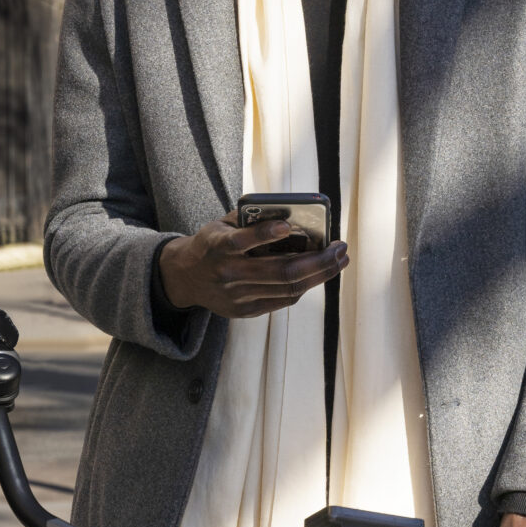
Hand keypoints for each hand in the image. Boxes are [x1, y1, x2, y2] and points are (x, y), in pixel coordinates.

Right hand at [159, 213, 347, 320]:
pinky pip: (284, 299)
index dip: (264, 234)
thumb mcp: (222, 224)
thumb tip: (293, 215)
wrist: (185, 278)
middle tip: (340, 248)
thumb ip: (251, 218)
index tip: (288, 225)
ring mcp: (237, 296)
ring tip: (339, 260)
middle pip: (281, 271)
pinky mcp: (245, 311)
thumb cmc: (213, 242)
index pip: (241, 242)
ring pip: (289, 288)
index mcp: (218, 247)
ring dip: (320, 274)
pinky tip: (319, 273)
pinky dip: (305, 285)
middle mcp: (228, 274)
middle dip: (318, 260)